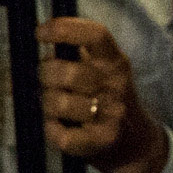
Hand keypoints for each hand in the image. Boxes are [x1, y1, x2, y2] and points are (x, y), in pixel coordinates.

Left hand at [37, 16, 168, 172]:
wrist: (134, 143)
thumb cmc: (104, 100)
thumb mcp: (99, 71)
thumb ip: (73, 55)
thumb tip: (38, 41)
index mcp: (114, 61)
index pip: (95, 35)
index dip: (64, 29)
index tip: (41, 32)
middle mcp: (116, 84)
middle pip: (67, 72)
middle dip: (46, 75)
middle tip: (48, 82)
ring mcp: (111, 113)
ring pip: (58, 103)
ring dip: (47, 104)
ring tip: (55, 107)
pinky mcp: (102, 140)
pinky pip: (59, 134)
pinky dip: (51, 130)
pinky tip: (58, 127)